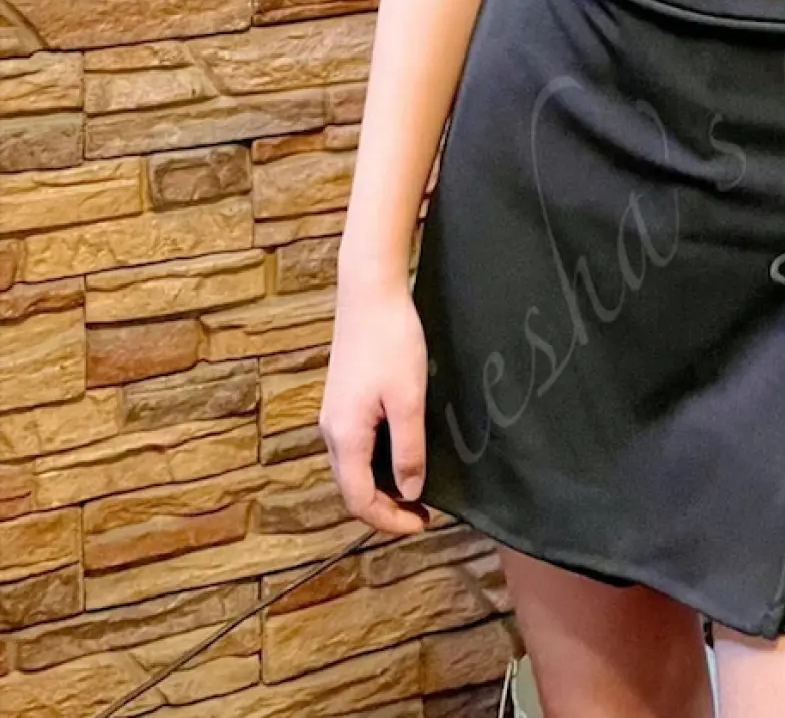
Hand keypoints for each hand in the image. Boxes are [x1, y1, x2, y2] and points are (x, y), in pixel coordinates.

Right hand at [320, 278, 432, 536]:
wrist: (369, 292)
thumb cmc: (391, 341)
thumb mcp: (409, 399)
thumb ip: (409, 449)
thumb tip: (410, 492)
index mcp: (344, 436)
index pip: (360, 501)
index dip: (390, 521)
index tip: (423, 524)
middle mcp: (330, 430)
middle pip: (352, 488)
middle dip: (386, 507)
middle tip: (422, 511)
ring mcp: (334, 414)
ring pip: (353, 467)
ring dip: (381, 484)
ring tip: (416, 486)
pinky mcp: (342, 399)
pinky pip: (355, 445)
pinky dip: (376, 461)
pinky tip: (402, 451)